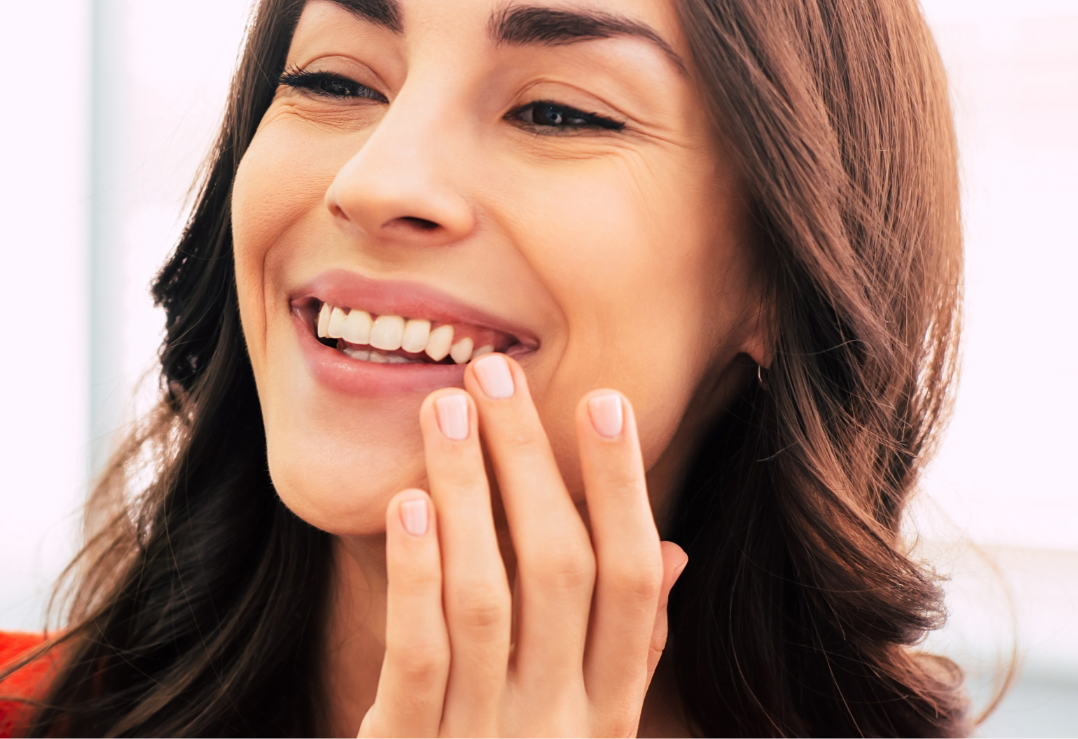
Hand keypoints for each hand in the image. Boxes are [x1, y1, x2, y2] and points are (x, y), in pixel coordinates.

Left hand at [358, 354, 687, 736]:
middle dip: (532, 465)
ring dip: (470, 495)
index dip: (622, 488)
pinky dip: (415, 573)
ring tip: (445, 411)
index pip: (630, 583)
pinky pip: (421, 653)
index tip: (601, 399)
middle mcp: (560, 723)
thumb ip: (625, 652)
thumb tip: (669, 554)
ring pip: (489, 598)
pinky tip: (407, 503)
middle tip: (496, 373)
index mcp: (605, 712)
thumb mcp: (582, 731)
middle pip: (562, 572)